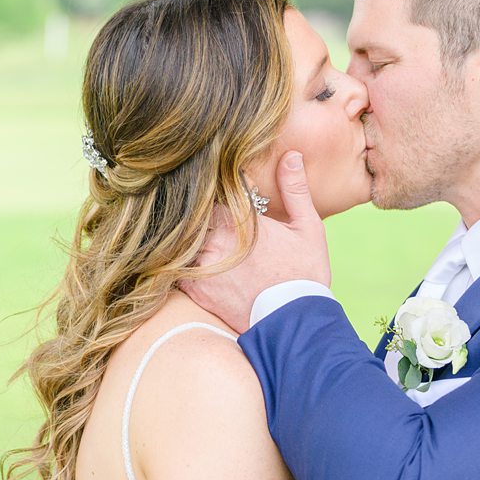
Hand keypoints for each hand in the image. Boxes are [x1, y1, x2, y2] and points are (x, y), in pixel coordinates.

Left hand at [181, 151, 332, 332]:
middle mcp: (215, 239)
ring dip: (180, 232)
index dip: (207, 184)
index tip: (207, 178)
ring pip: (178, 238)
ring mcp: (202, 264)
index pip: (210, 189)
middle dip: (191, 208)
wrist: (294, 324)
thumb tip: (291, 155)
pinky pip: (172, 267)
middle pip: (189, 213)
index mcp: (239, 219)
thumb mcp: (308, 227)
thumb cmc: (304, 274)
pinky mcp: (196, 288)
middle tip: (181, 197)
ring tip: (172, 222)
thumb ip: (295, 189)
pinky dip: (172, 258)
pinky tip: (175, 253)